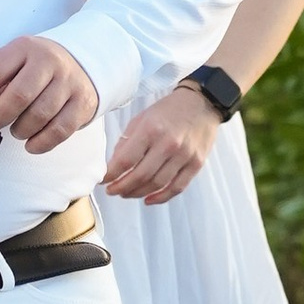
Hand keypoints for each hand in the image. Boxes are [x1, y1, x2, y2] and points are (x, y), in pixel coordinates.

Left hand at [0, 35, 98, 154]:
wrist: (80, 62)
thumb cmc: (35, 69)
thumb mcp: (13, 64)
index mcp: (24, 47)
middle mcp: (49, 61)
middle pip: (18, 96)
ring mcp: (69, 81)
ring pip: (39, 115)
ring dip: (20, 130)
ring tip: (16, 130)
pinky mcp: (83, 102)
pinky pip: (60, 130)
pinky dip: (41, 143)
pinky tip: (31, 144)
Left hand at [102, 83, 224, 204]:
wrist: (201, 103)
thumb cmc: (168, 111)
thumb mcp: (141, 119)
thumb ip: (127, 142)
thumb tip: (114, 166)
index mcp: (151, 129)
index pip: (126, 160)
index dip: (111, 174)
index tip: (102, 181)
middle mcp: (168, 144)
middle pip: (141, 176)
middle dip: (122, 187)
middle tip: (112, 191)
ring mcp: (184, 155)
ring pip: (157, 184)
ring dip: (137, 193)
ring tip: (126, 194)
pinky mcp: (196, 164)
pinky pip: (177, 187)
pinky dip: (161, 198)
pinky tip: (148, 200)